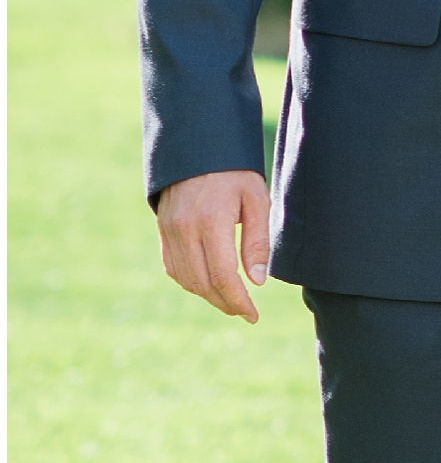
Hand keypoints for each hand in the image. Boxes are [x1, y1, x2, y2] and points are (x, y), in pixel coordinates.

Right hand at [156, 170, 271, 321]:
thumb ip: (257, 241)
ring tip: (230, 301)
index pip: (223, 276)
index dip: (238, 301)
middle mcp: (184, 229)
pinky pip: (173, 267)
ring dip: (208, 296)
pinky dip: (190, 281)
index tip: (253, 315)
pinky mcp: (162, 229)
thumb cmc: (235, 172)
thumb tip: (256, 281)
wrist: (198, 147)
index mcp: (211, 221)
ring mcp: (169, 230)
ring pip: (186, 279)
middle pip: (203, 283)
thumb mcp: (256, 199)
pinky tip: (208, 284)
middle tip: (244, 312)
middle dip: (225, 303)